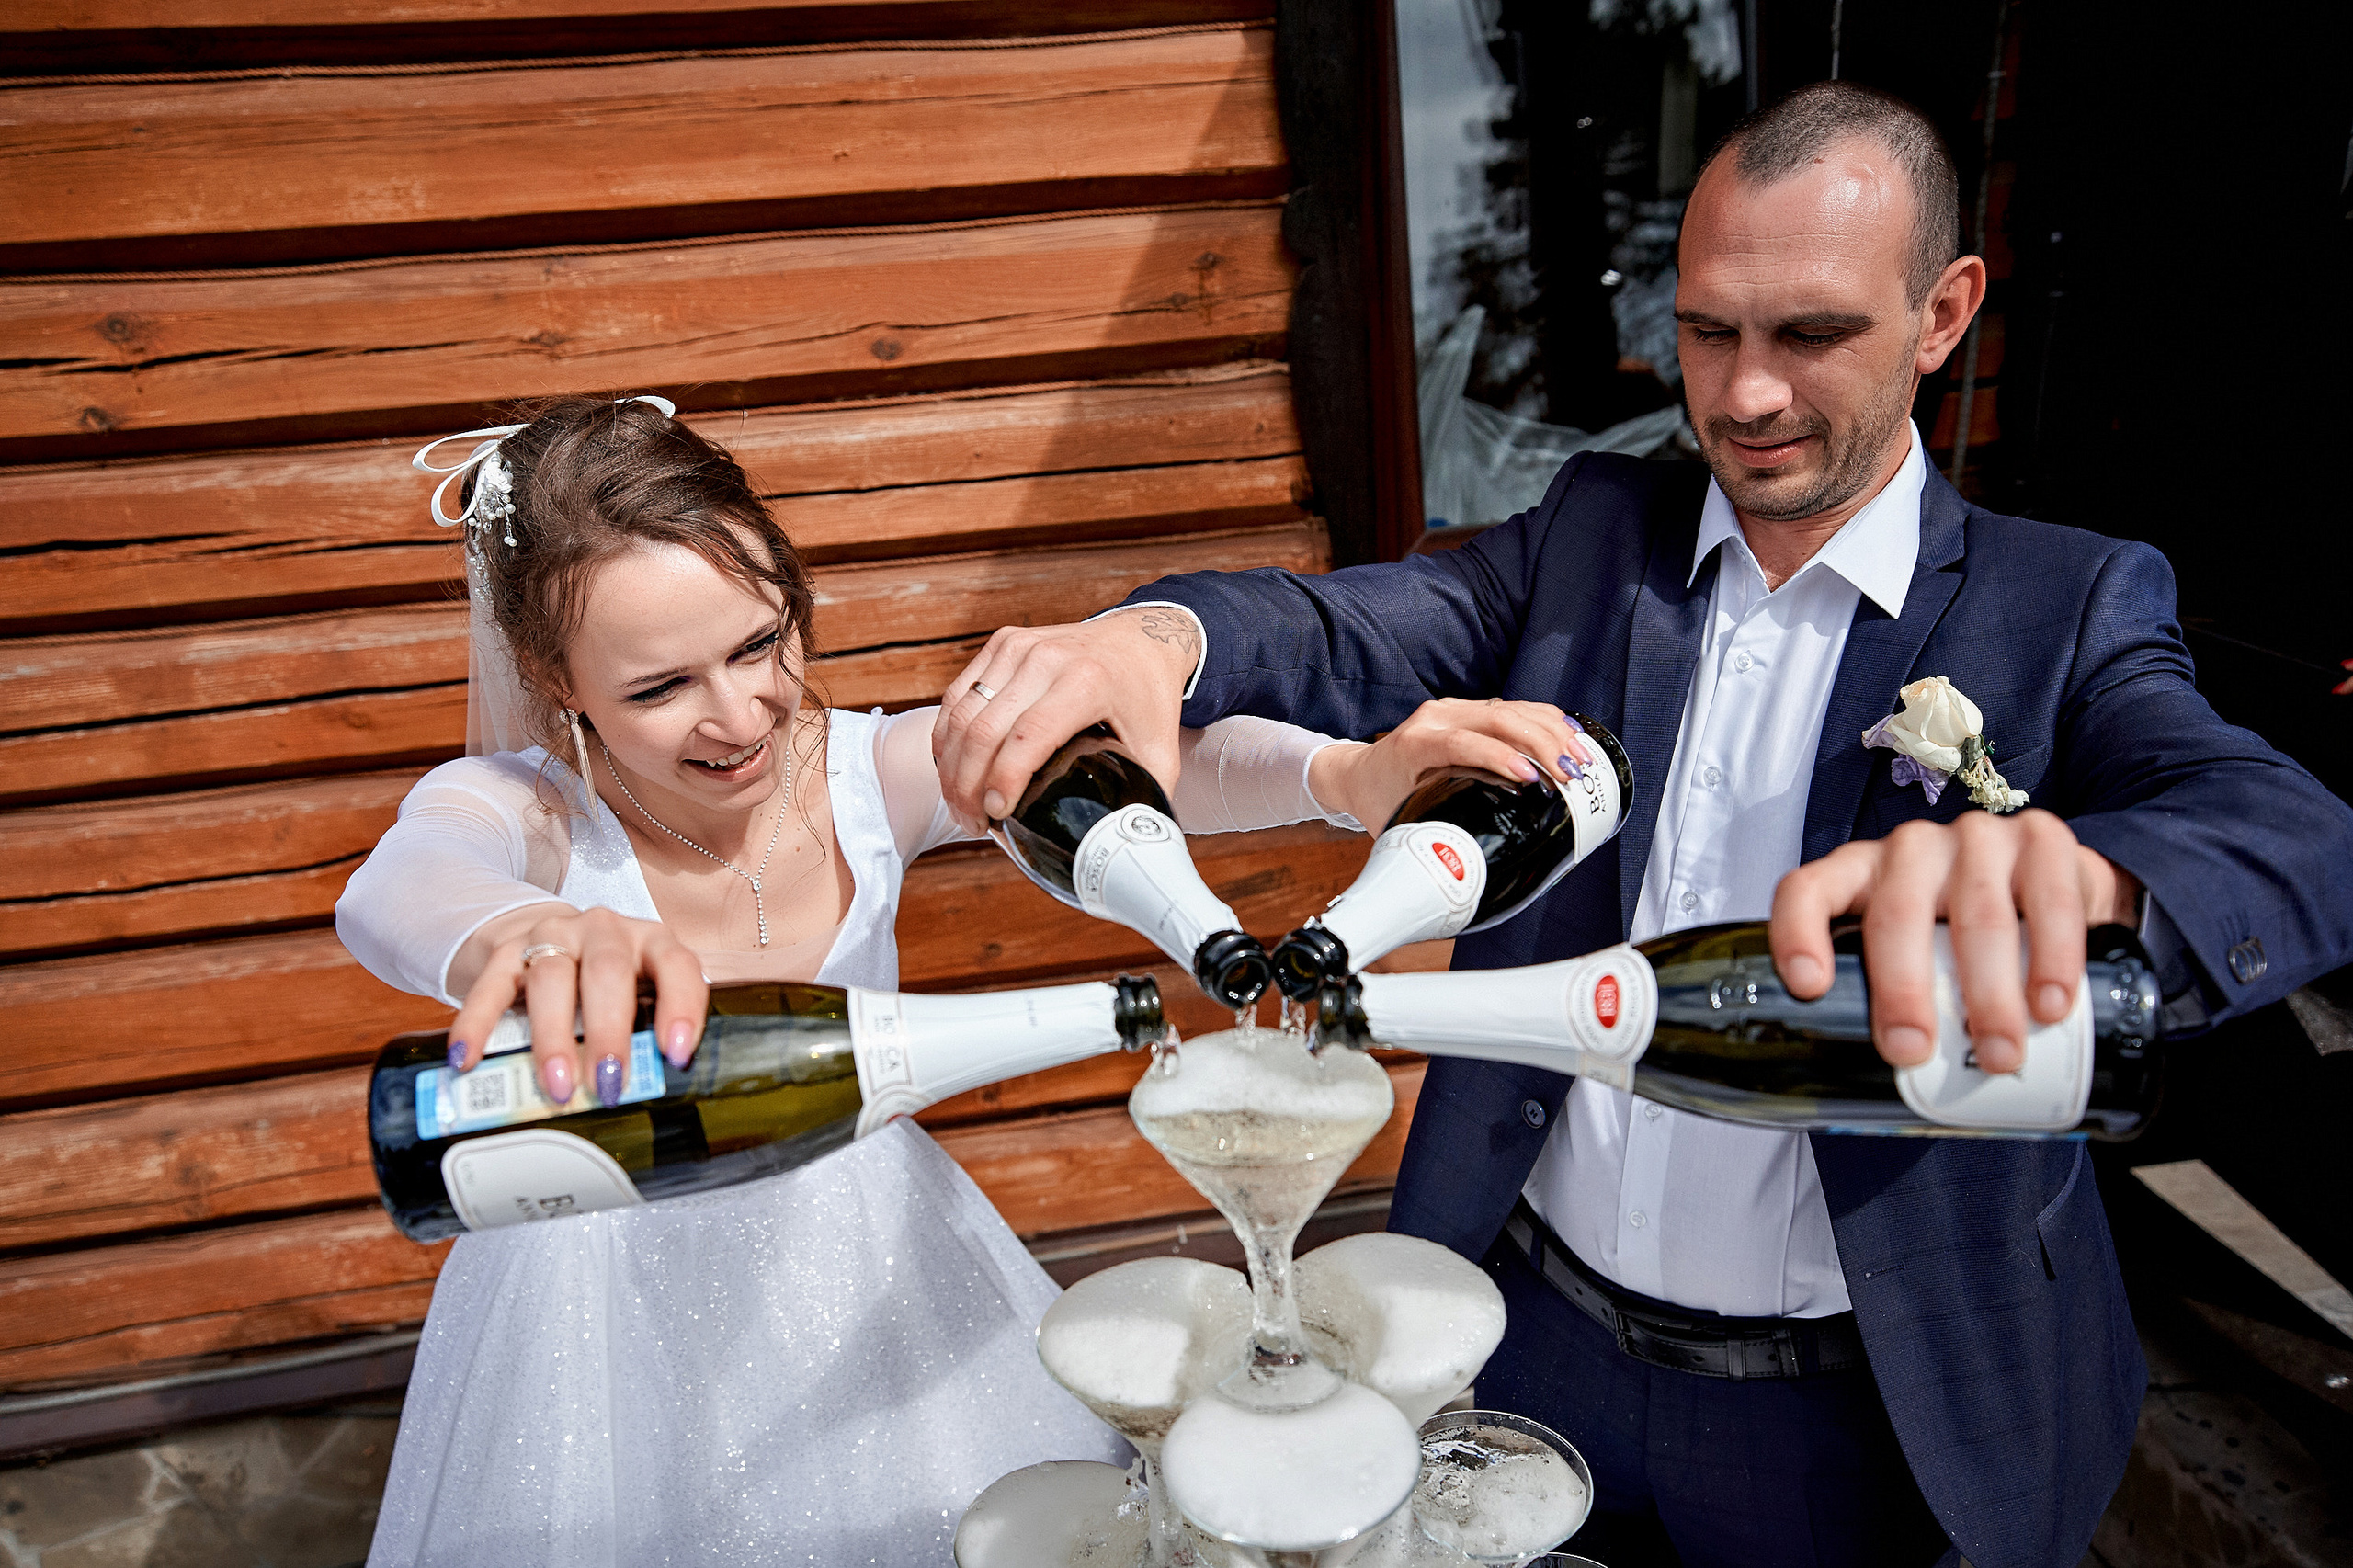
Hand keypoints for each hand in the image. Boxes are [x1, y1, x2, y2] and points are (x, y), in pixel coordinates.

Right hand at [448, 905, 707, 1107]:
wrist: (551, 942)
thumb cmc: (607, 987)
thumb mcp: (638, 999)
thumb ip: (646, 1037)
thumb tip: (651, 1103)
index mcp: (651, 943)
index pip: (676, 965)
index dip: (681, 1007)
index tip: (675, 1054)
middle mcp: (605, 931)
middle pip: (607, 972)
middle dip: (608, 1032)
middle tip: (606, 1084)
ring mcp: (553, 936)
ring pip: (551, 978)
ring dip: (554, 1037)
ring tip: (558, 1086)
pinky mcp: (505, 952)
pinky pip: (489, 987)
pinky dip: (477, 1025)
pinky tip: (468, 1060)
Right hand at [933, 608, 1200, 833]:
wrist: (1142, 638)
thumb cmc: (1149, 699)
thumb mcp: (1162, 750)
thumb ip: (1148, 800)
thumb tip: (1131, 851)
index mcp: (1087, 682)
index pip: (1029, 736)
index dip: (1003, 780)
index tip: (996, 816)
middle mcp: (1047, 658)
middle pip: (985, 729)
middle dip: (968, 786)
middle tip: (974, 823)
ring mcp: (1019, 647)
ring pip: (962, 713)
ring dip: (951, 767)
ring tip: (961, 806)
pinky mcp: (1002, 644)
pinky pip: (958, 695)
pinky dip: (948, 737)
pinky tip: (953, 770)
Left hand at [1307, 698, 1596, 829]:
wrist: (1359, 772)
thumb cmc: (1378, 800)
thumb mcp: (1397, 824)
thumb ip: (1427, 845)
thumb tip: (1460, 884)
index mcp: (1416, 744)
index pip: (1463, 742)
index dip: (1499, 758)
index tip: (1531, 778)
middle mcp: (1435, 718)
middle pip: (1498, 718)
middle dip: (1542, 744)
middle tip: (1572, 774)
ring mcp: (1453, 709)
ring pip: (1511, 709)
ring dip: (1551, 732)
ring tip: (1581, 760)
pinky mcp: (1469, 710)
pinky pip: (1513, 708)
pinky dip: (1544, 720)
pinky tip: (1570, 736)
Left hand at [1769, 810, 2141, 1072]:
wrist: (2063, 895)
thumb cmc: (1964, 941)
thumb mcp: (1914, 962)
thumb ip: (1887, 1003)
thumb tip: (1858, 1100)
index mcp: (1859, 875)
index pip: (1807, 889)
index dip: (1798, 933)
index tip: (1810, 988)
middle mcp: (1912, 850)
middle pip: (1896, 913)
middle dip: (1902, 990)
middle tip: (1913, 1053)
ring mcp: (1978, 839)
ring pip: (1977, 915)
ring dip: (1987, 993)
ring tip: (1996, 1056)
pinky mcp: (2044, 842)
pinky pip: (2049, 901)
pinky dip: (2051, 960)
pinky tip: (2050, 1006)